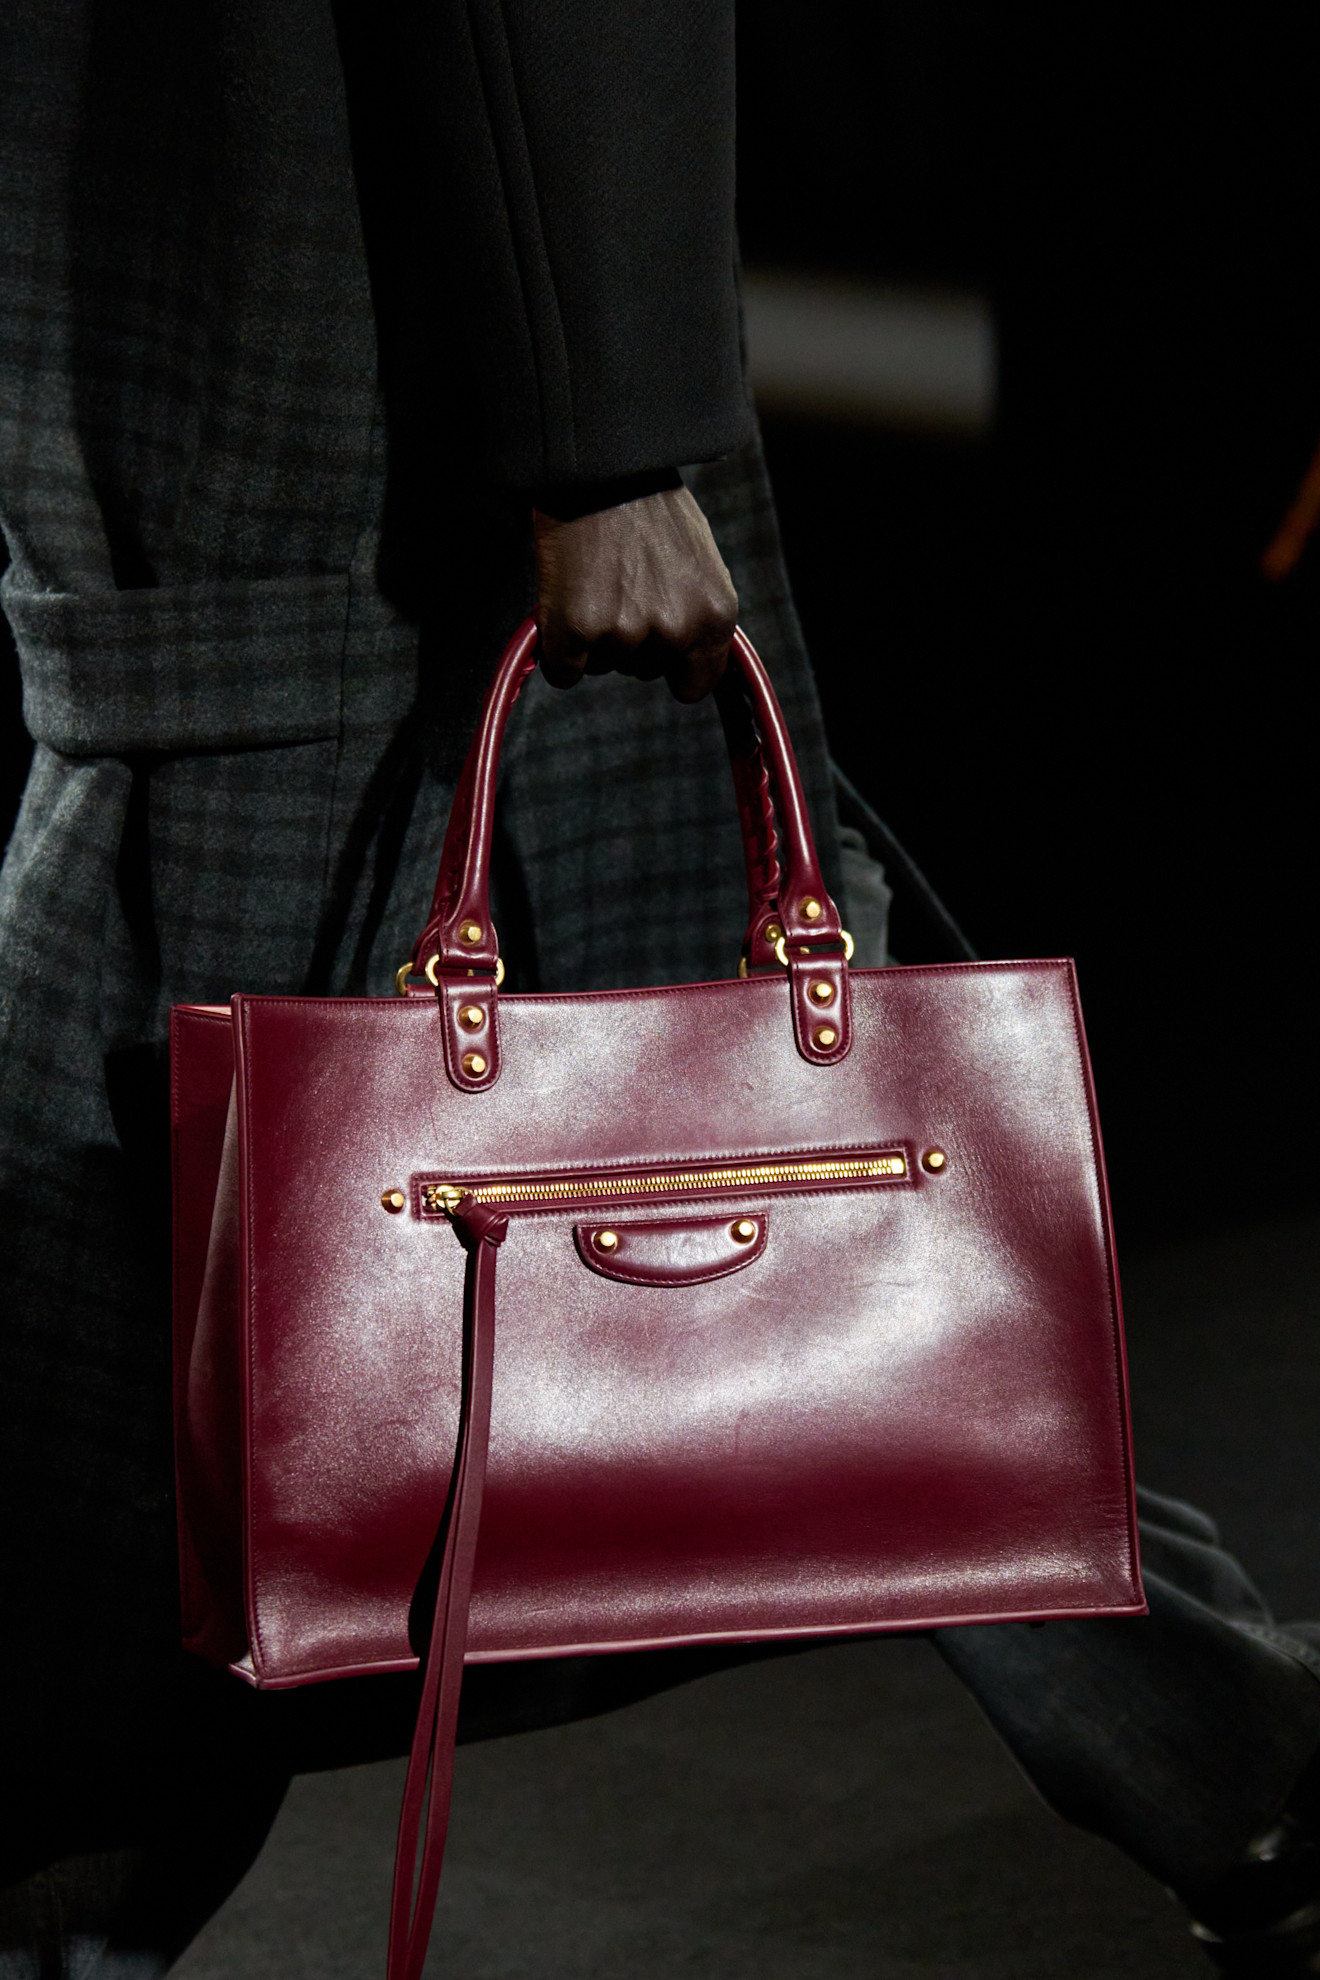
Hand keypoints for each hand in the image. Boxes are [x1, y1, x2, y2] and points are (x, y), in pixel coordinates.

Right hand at [533, 484, 737, 702]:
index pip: (695, 685)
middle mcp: (675, 630)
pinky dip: (557, 649)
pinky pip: (563, 671)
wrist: (601, 468)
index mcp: (715, 616)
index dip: (672, 671)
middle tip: (618, 588)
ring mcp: (625, 633)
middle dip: (629, 643)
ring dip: (594, 639)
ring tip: (594, 582)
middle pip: (643, 672)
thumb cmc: (650, 507)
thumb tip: (691, 654)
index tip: (657, 655)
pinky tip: (562, 608)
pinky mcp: (577, 630)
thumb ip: (698, 614)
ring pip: (603, 667)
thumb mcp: (700, 564)